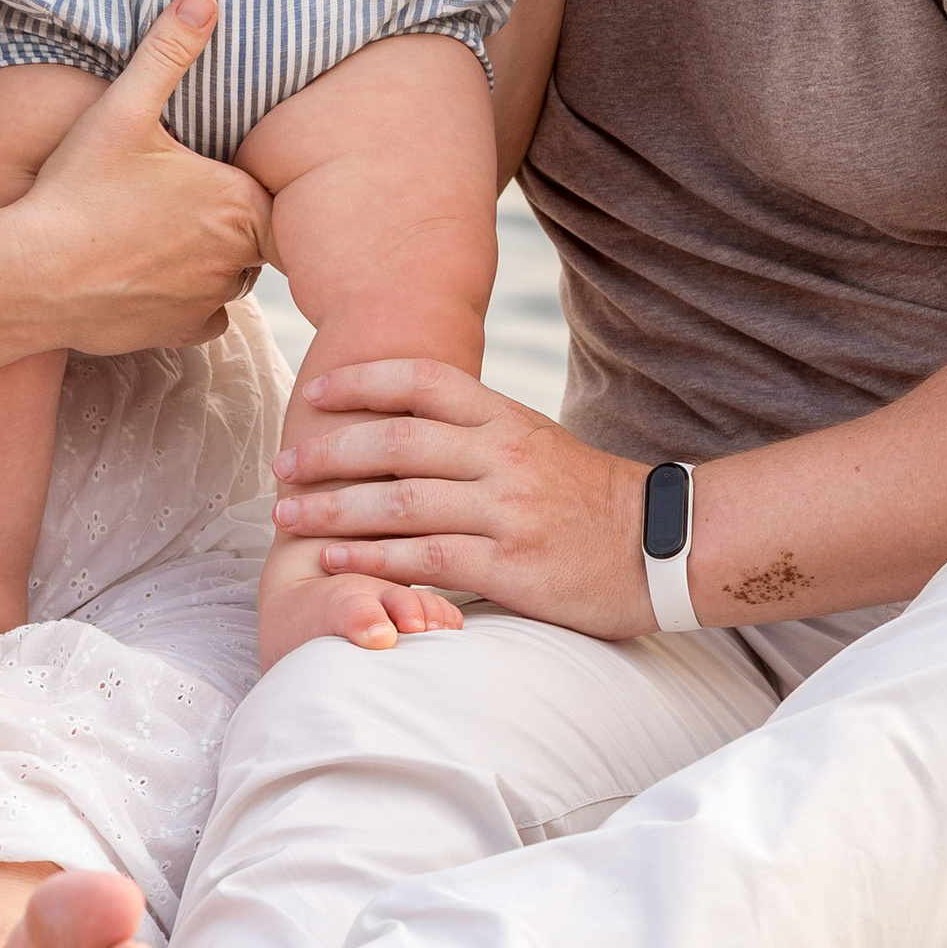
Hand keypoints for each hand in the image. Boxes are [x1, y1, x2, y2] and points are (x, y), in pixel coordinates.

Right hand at [11, 0, 273, 357]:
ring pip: (230, 276)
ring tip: (159, 234)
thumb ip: (168, 53)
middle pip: (252, 235)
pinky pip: (205, 318)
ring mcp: (209, 301)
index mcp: (238, 203)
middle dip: (225, 219)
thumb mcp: (123, 110)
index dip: (239, 181)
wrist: (30, 274)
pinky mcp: (180, 333)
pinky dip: (187, 302)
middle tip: (173, 199)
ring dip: (209, 261)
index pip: (271, 193)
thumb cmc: (77, 190)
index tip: (207, 174)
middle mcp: (237, 259)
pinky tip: (149, 275)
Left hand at [271, 360, 650, 631]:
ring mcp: (507, 511)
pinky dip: (372, 559)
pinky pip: (426, 558)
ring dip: (334, 511)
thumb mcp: (538, 443)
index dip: (361, 381)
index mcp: (507, 418)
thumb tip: (406, 422)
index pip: (422, 381)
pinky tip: (336, 562)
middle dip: (329, 452)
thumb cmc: (590, 499)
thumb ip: (477, 433)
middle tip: (283, 466)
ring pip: (401, 501)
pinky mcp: (511, 566)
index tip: (314, 392)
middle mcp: (504, 456)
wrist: (663, 547)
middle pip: (396, 441)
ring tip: (288, 519)